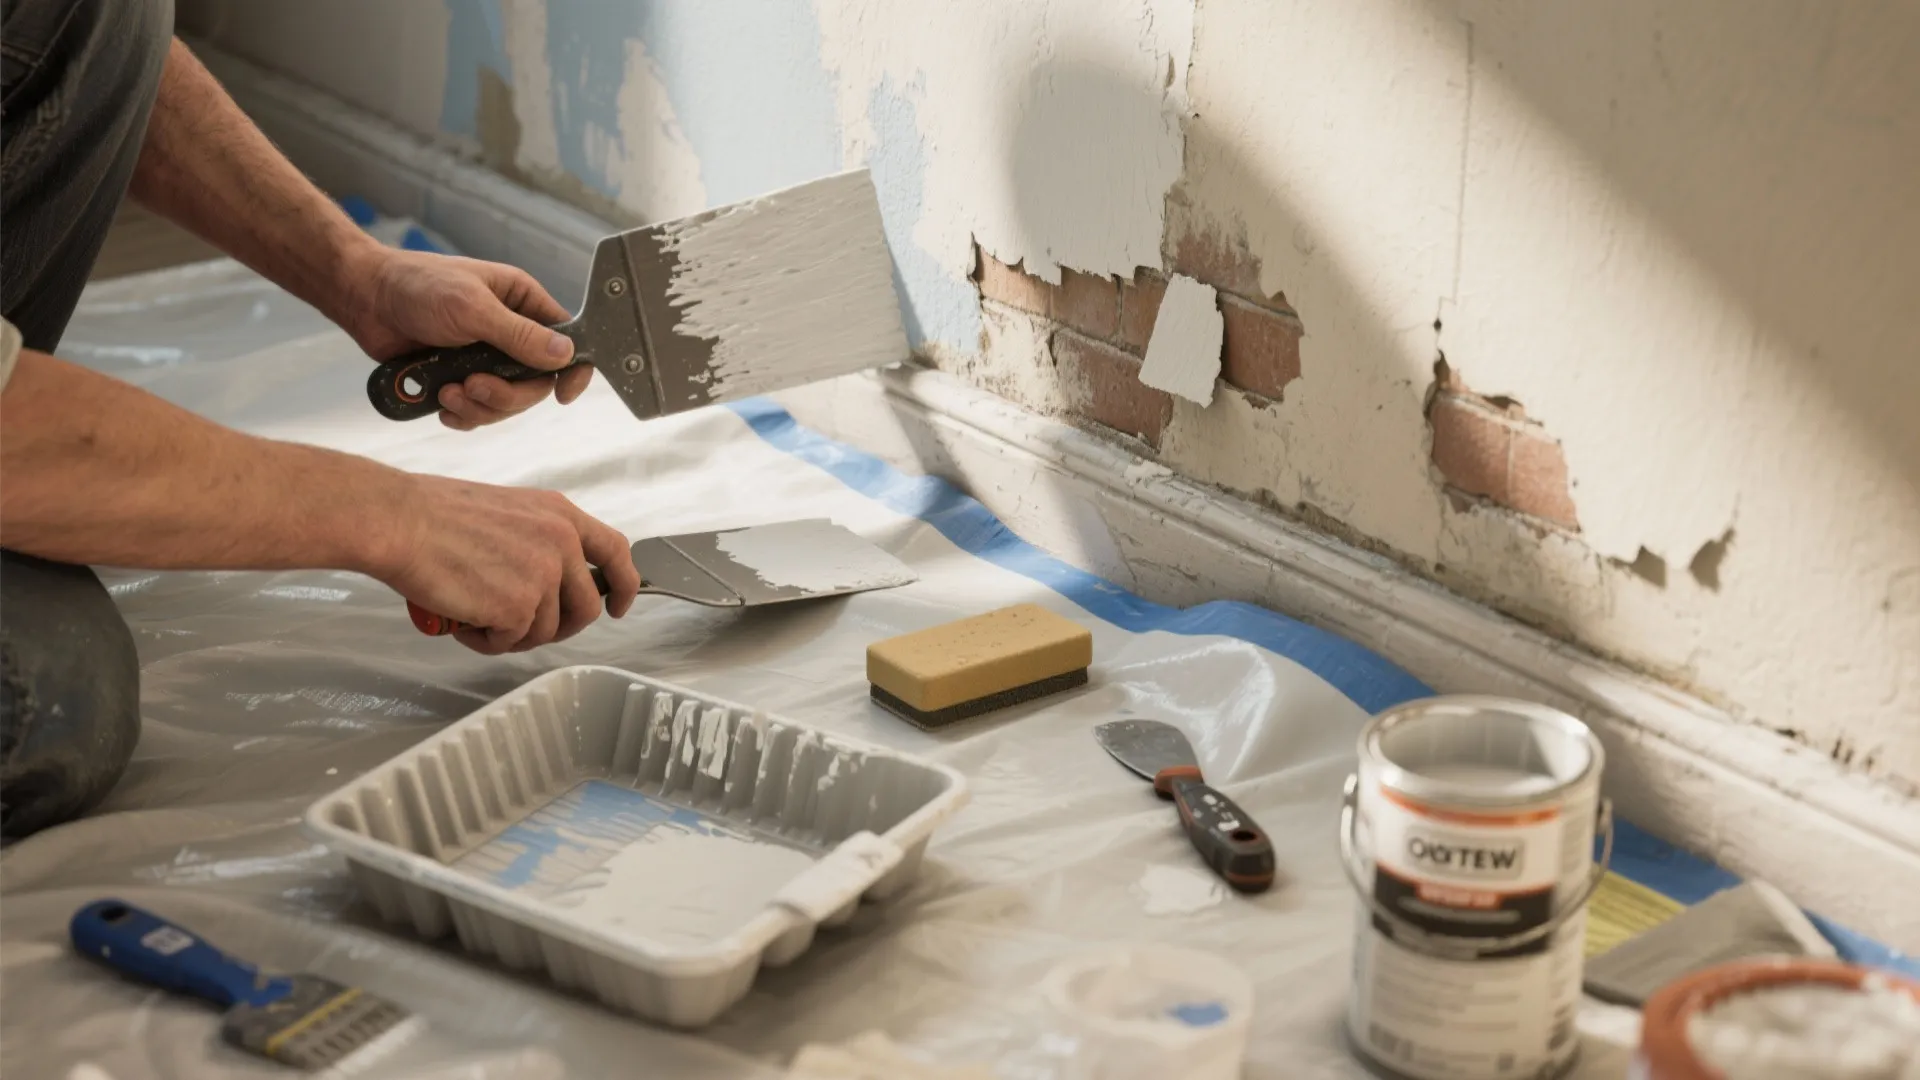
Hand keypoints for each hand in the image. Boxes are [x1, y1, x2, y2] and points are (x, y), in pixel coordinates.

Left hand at [342, 248, 593, 429]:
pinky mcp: (459, 378)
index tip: (563, 396)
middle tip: (474, 386)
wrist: (364, 298)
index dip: (571, 371)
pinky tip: (439, 402)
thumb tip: (566, 355)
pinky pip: (476, 412)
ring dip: (479, 407)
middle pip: (535, 384)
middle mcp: (510, 332)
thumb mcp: (472, 308)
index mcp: (522, 303)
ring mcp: (484, 358)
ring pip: (505, 403)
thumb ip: (519, 335)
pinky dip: (461, 415)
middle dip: (506, 395)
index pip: (567, 341)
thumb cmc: (417, 287)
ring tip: (446, 393)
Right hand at [374, 474, 642, 653]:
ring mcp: (543, 577)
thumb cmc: (436, 513)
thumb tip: (546, 578)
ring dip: (512, 634)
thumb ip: (539, 539)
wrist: (402, 521)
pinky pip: (511, 642)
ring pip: (545, 631)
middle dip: (559, 627)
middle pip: (586, 607)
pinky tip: (464, 623)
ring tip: (475, 616)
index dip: (624, 584)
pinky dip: (487, 642)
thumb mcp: (509, 510)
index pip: (614, 551)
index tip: (620, 605)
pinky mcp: (518, 607)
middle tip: (522, 628)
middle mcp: (561, 544)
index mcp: (561, 515)